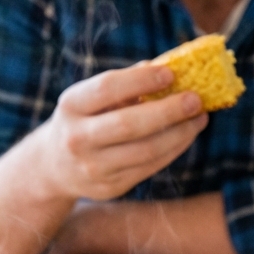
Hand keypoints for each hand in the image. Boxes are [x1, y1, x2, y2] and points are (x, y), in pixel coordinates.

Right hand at [0, 63, 207, 253]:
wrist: (54, 166)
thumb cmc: (85, 119)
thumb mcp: (92, 98)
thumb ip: (126, 83)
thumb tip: (169, 66)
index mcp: (71, 106)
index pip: (107, 88)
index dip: (141, 80)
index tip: (171, 73)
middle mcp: (77, 138)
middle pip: (129, 124)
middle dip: (168, 111)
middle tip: (196, 99)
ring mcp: (92, 167)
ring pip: (145, 150)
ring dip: (179, 133)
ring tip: (199, 118)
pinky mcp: (110, 187)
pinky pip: (149, 167)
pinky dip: (174, 149)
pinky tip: (187, 135)